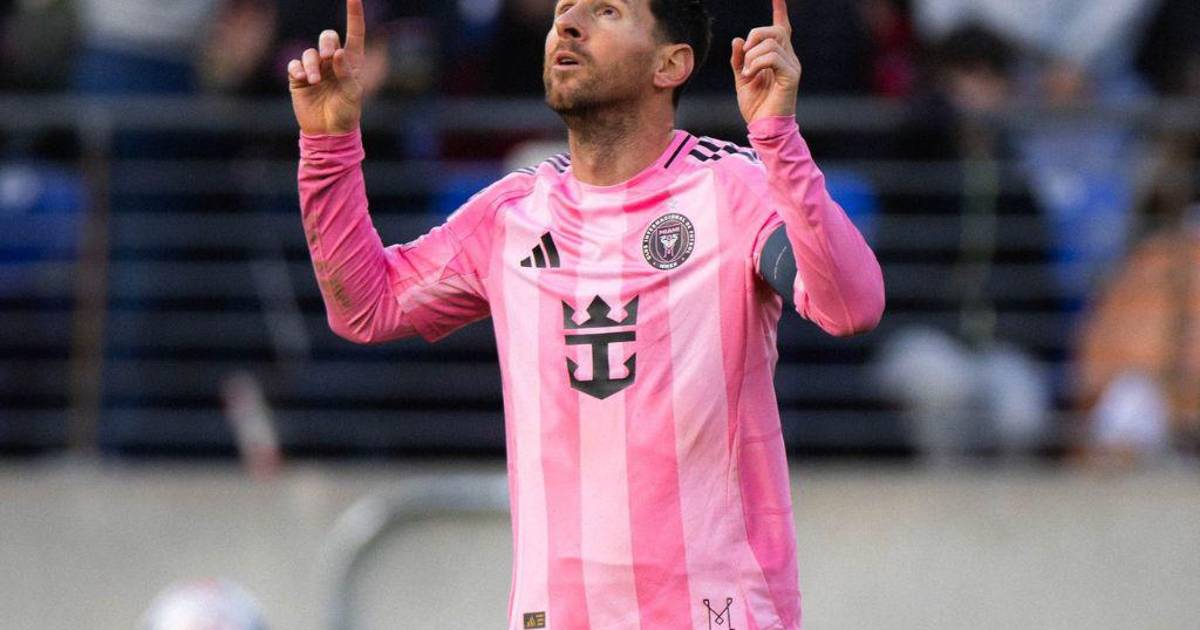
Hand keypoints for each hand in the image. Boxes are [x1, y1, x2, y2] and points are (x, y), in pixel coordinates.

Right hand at [286, 0, 365, 134]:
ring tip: (315, 80)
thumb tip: (338, 54)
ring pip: (310, 53)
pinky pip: (295, 64)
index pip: (354, 33)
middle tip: (328, 57)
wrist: (328, 132)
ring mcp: (316, 69)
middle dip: (327, 43)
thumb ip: (347, 74)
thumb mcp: (352, 95)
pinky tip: (302, 79)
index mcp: (351, 62)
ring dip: (312, 64)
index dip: (354, 14)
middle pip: (328, 37)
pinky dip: (298, 70)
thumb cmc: (346, 113)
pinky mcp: (299, 78)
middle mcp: (333, 62)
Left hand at [730, 0, 801, 124]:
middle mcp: (789, 58)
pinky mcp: (791, 76)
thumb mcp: (741, 78)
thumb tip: (737, 40)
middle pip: (774, 30)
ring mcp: (792, 66)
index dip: (780, 11)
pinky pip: (772, 57)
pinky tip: (750, 75)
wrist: (763, 127)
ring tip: (747, 73)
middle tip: (744, 57)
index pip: (782, 28)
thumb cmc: (756, 106)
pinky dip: (756, 63)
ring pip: (771, 42)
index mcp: (778, 57)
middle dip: (754, 36)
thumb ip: (739, 60)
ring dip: (752, 56)